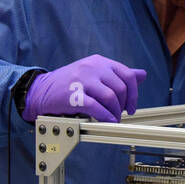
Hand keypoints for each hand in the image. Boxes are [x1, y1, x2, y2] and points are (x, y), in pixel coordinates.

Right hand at [21, 55, 146, 122]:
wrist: (42, 90)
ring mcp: (82, 80)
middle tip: (120, 115)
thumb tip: (142, 74)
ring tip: (112, 119)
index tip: (131, 107)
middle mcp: (92, 67)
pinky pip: (96, 106)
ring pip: (110, 97)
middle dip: (124, 105)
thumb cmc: (71, 83)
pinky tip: (106, 121)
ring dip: (115, 113)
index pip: (128, 75)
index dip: (134, 94)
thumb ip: (118, 74)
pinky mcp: (73, 94)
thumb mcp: (95, 73)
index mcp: (100, 62)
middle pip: (121, 88)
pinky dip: (105, 116)